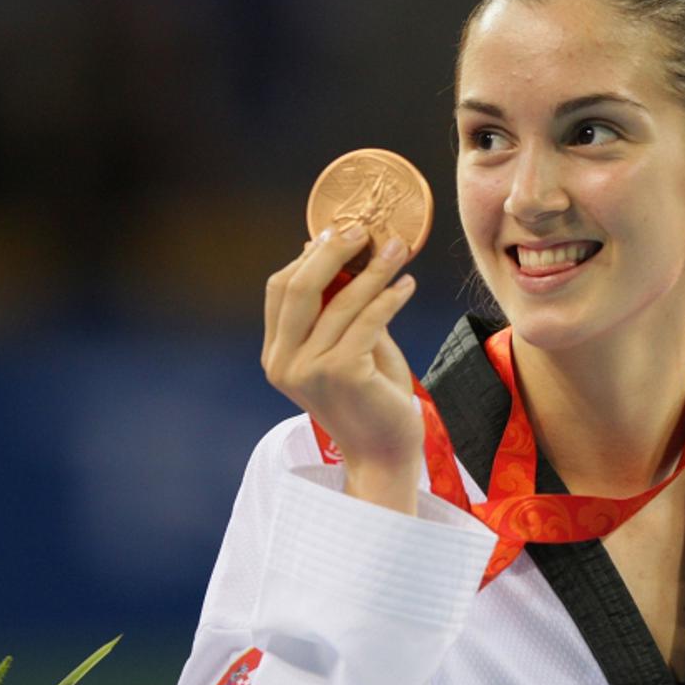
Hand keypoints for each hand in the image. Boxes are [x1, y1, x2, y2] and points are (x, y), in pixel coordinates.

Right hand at [262, 223, 423, 513]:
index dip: (309, 256)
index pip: (281, 290)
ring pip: (339, 300)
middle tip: (366, 230)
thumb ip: (339, 307)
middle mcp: (284, 362)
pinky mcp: (342, 372)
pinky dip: (389, 298)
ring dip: (373, 269)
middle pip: (299, 286)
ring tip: (399, 250)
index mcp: (276, 355)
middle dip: (333, 251)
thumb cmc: (371, 398)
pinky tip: (407, 286)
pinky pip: (368, 320)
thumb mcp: (349, 345)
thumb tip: (339, 250)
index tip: (340, 232)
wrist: (385, 454)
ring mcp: (309, 369)